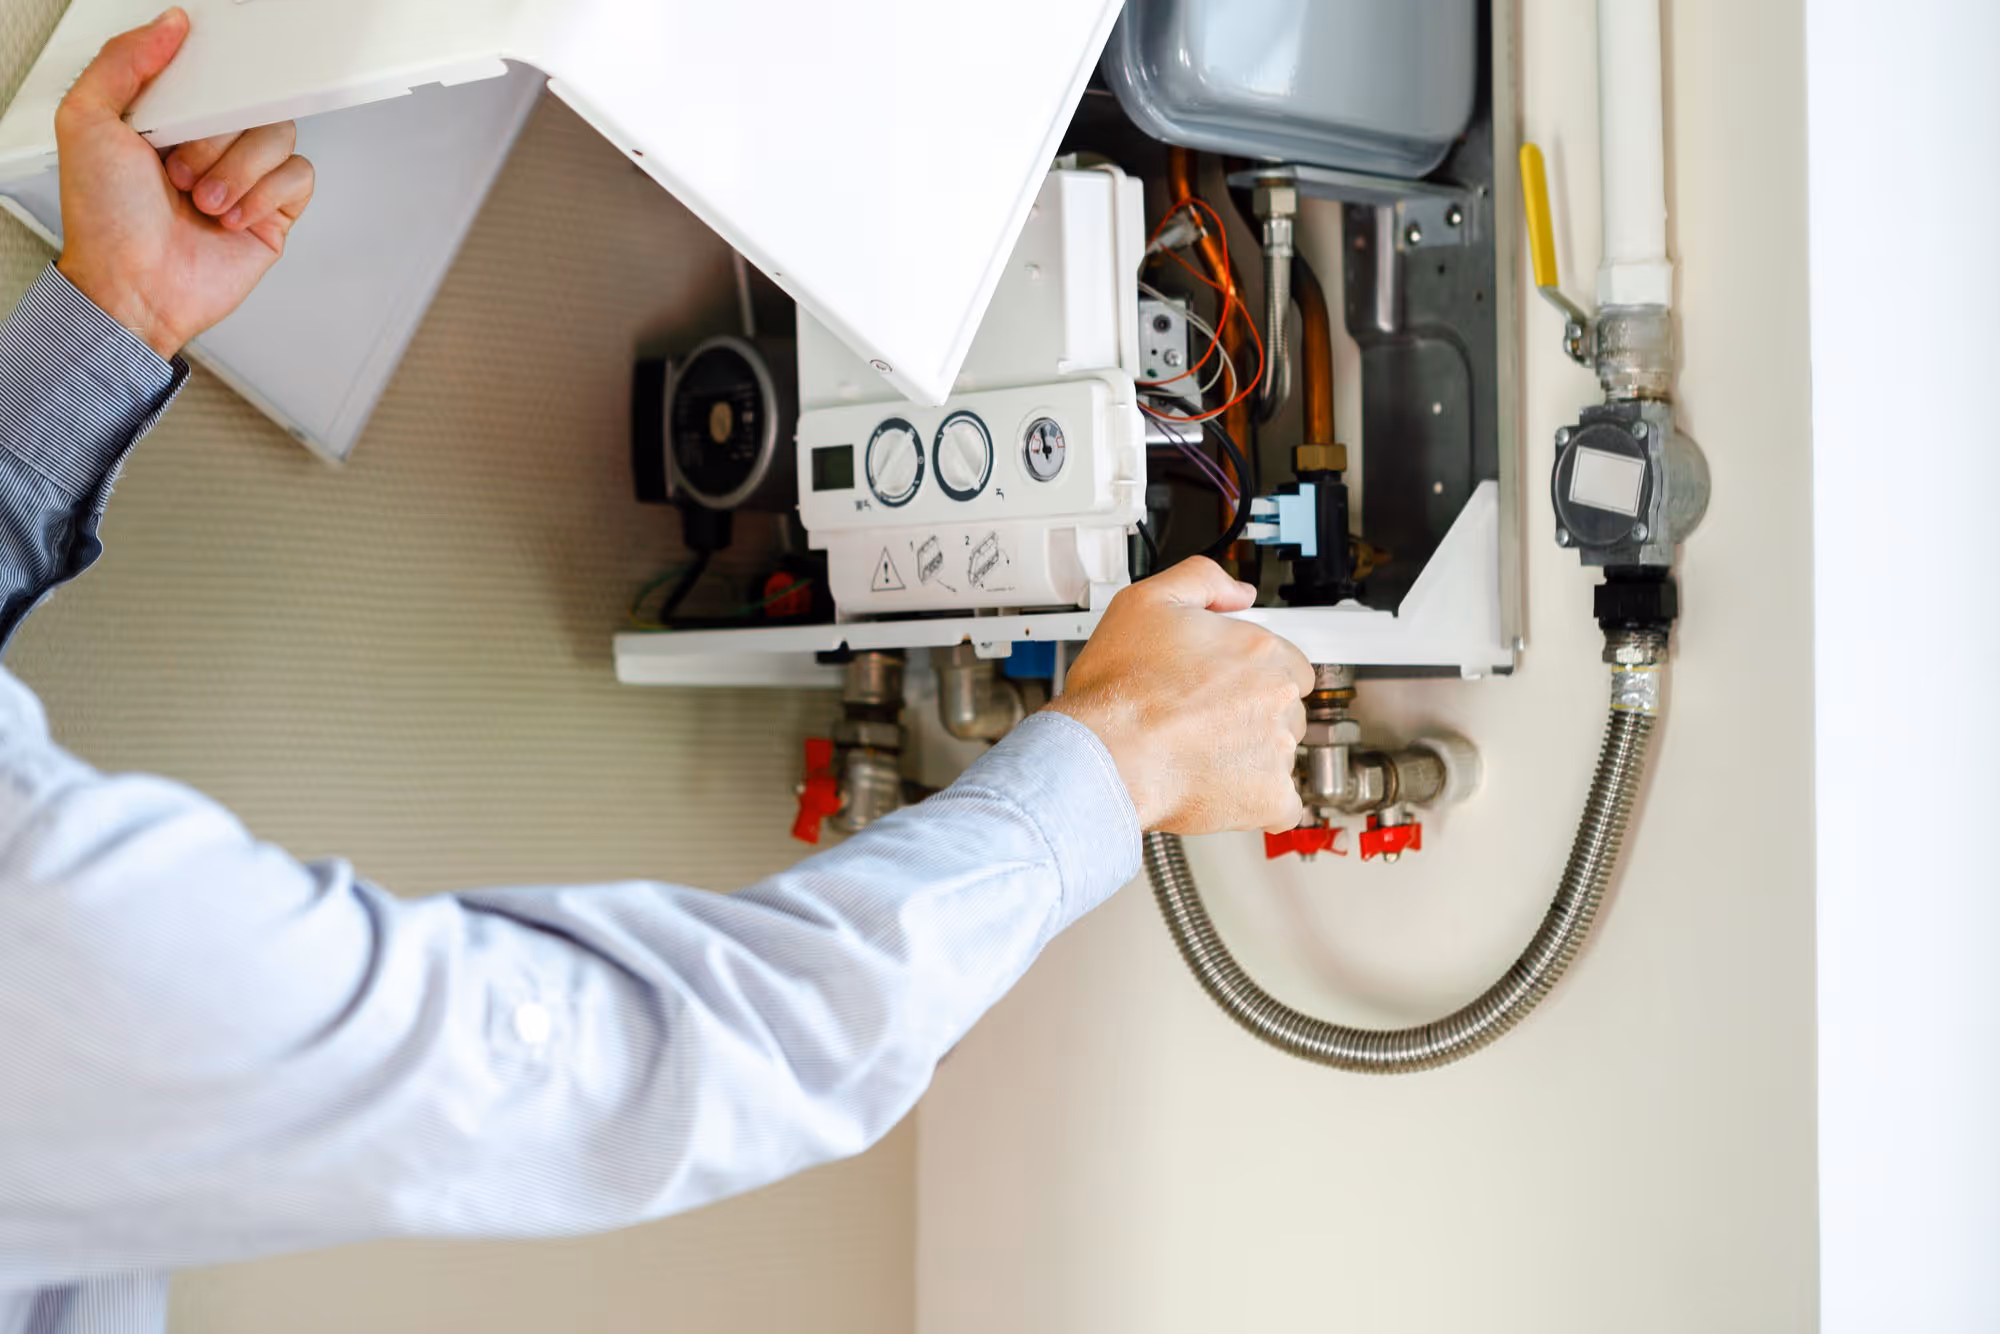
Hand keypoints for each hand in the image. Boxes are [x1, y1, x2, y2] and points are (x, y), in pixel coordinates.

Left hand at [53, 8, 314, 360]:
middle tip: (180, 169)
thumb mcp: (86, 121)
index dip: (207, 85)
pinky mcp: (274, 213)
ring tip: (204, 200)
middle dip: (215, 138)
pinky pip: (299, 176)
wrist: (133, 288)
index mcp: (169, 118)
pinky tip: (232, 216)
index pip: (211, 74)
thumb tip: (170, 26)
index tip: (193, 103)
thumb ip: (122, 62)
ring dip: (238, 170)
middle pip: (250, 102)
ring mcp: (245, 179)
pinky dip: (265, 195)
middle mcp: (210, 145)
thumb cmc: (106, 221)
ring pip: (279, 135)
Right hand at [1048, 558, 1312, 835]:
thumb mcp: (1145, 600)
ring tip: (1202, 755)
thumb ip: (1201, 580)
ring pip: (1282, 753)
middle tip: (1206, 720)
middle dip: (1252, 714)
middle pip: (1286, 706)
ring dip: (1252, 756)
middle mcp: (1276, 696)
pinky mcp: (1268, 797)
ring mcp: (1277, 749)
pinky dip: (1259, 803)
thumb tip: (1238, 592)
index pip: (1285, 660)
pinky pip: (1282, 805)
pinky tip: (1225, 791)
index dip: (1251, 673)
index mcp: (1257, 649)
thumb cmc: (1118, 689)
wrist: (1104, 754)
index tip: (1223, 686)